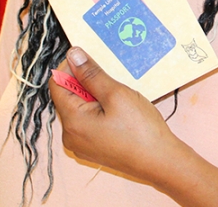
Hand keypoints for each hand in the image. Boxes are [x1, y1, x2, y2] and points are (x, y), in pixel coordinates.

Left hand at [49, 47, 180, 183]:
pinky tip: (118, 108)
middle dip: (85, 82)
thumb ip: (91, 73)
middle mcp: (71, 136)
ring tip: (117, 93)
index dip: (71, 67)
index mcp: (72, 122)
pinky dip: (98, 110)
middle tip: (109, 76)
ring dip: (94, 95)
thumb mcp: (116, 94)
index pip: (57, 85)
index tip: (91, 59)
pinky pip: (88, 122)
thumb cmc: (141, 129)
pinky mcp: (93, 148)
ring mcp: (81, 144)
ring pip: (79, 109)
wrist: (161, 162)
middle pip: (68, 97)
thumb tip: (73, 54)